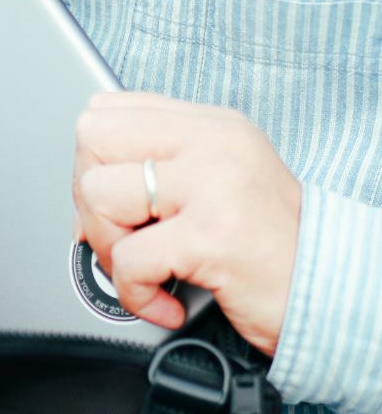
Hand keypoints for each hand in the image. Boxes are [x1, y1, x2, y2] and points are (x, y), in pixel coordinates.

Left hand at [72, 92, 301, 356]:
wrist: (330, 295)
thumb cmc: (268, 251)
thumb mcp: (217, 186)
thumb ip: (157, 173)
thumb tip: (83, 196)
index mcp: (211, 126)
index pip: (107, 110)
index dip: (92, 163)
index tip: (115, 206)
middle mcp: (214, 143)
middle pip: (91, 139)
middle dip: (89, 201)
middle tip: (124, 240)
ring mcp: (215, 184)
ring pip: (98, 195)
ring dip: (110, 251)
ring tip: (149, 272)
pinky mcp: (212, 235)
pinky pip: (128, 260)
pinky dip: (136, 295)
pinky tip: (165, 302)